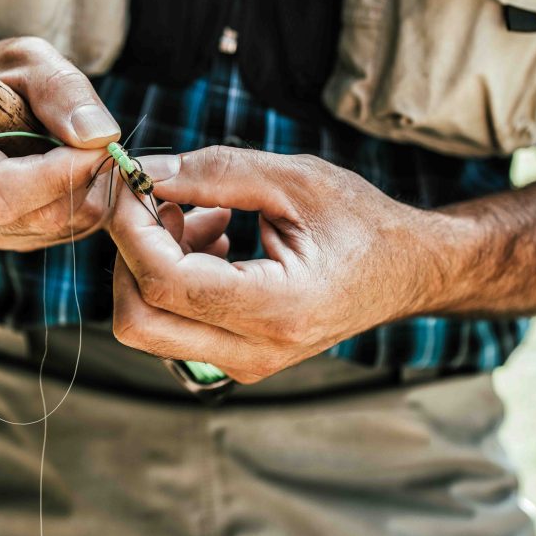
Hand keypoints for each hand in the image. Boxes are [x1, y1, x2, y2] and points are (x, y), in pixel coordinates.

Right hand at [0, 37, 175, 250]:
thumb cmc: (5, 74)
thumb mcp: (31, 60)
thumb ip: (63, 92)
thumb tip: (98, 137)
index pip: (0, 192)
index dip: (59, 174)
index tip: (98, 143)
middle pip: (39, 216)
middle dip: (82, 178)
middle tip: (93, 139)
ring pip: (61, 227)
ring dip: (88, 189)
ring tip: (75, 147)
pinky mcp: (10, 239)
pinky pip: (68, 232)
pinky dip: (85, 200)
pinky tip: (71, 168)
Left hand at [110, 146, 449, 382]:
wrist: (406, 272)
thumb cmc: (362, 222)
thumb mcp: (294, 179)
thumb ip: (215, 173)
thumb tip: (144, 172)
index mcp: (278, 308)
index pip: (164, 282)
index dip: (130, 228)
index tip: (131, 182)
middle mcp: (257, 350)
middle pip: (138, 320)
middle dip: (129, 254)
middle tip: (161, 202)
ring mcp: (246, 363)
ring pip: (149, 326)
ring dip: (153, 264)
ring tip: (206, 216)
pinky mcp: (239, 359)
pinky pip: (174, 327)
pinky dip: (172, 279)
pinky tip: (214, 241)